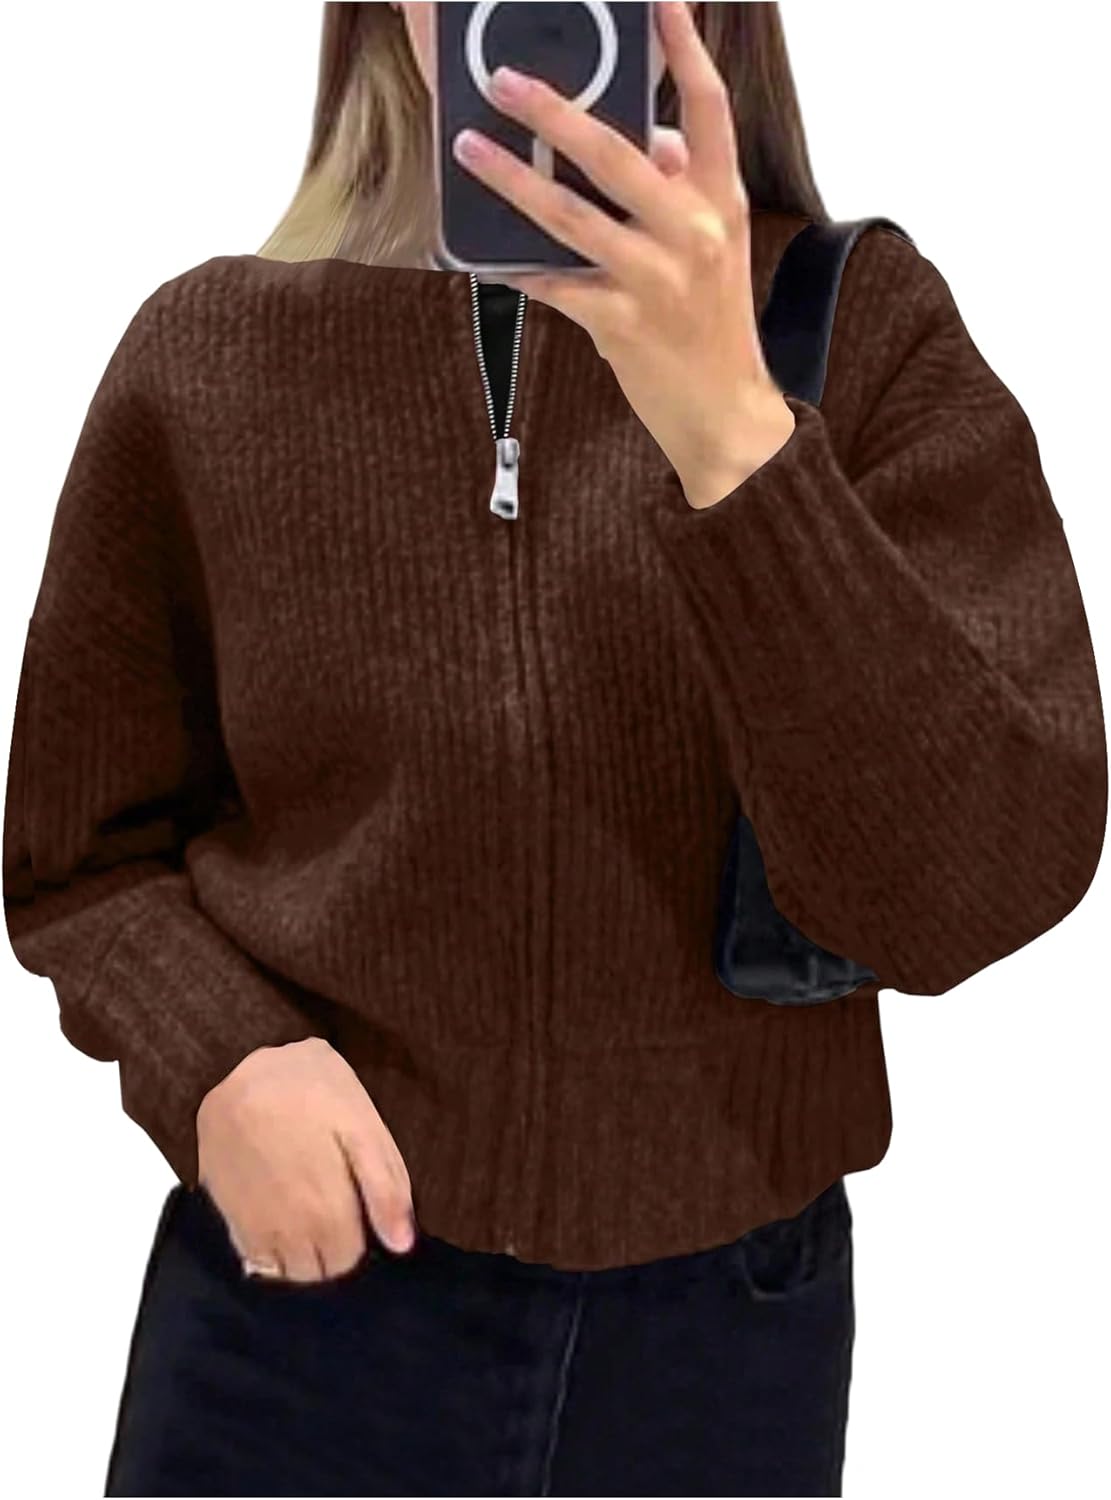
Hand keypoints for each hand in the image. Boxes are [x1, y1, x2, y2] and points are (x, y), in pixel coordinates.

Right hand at [195, 1035, 415, 1282]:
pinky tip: (280, 1219)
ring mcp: (251, 1224)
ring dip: (300, 1256)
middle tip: (336, 1215)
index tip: (358, 1220)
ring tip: (309, 1219)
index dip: (358, 1243)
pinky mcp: (223, 1212)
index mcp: (327, 1208)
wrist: (243, 1067)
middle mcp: (286, 1228)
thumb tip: (401, 1246)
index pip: (347, 1263)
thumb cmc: (315, 1091)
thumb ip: (386, 1188)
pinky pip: (251, 1257)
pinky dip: (269, 1251)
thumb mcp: (364, 1126)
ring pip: (283, 1271)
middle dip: (330, 1254)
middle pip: (316, 1273)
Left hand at [449, 0, 795, 507]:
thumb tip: (645, 141)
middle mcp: (692, 231)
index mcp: (720, 200)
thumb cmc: (713, 325)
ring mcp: (655, 279)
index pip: (707, 107)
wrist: (724, 412)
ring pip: (570, 214)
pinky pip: (554, 283)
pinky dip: (516, 267)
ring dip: (512, 179)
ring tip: (469, 148)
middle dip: (553, 109)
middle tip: (504, 79)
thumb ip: (681, 187)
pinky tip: (482, 255)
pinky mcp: (620, 323)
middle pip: (615, 151)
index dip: (683, 48)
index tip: (659, 0)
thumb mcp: (715, 245)